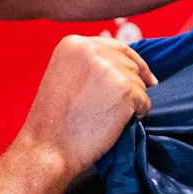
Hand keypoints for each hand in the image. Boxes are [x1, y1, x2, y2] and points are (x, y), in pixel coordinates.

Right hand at [17, 35, 155, 177]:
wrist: (48, 149)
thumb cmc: (55, 122)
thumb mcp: (65, 76)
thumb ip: (90, 64)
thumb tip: (126, 63)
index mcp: (74, 44)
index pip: (117, 47)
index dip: (132, 64)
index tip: (144, 76)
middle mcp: (91, 49)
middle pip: (130, 64)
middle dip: (129, 85)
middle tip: (113, 107)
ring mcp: (109, 68)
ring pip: (139, 83)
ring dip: (131, 102)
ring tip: (105, 117)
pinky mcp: (124, 89)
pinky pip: (145, 101)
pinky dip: (137, 114)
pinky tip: (115, 124)